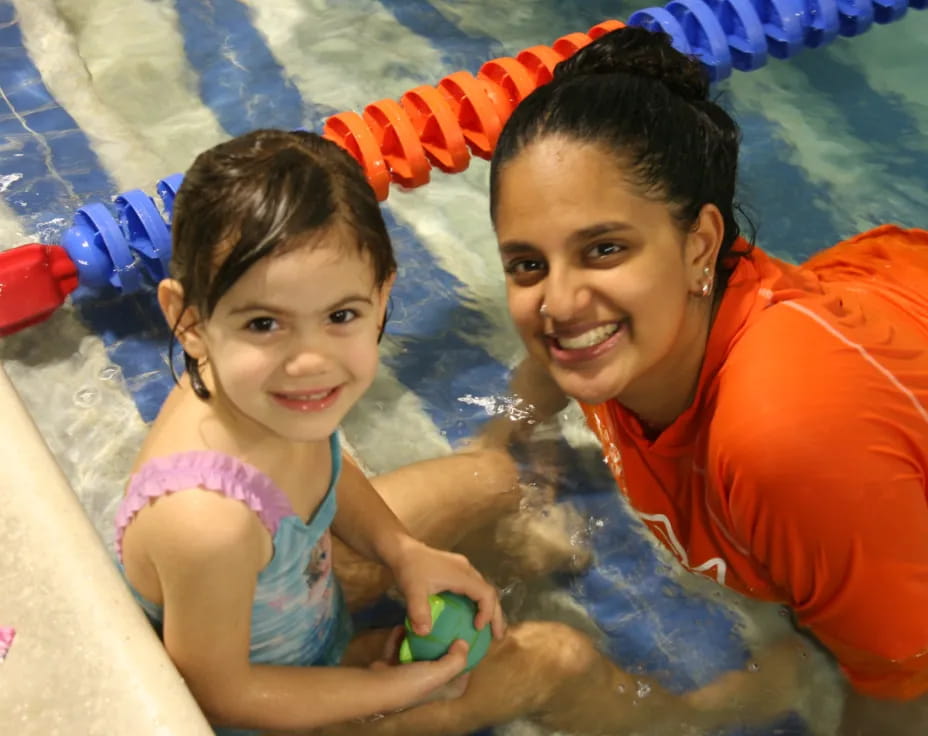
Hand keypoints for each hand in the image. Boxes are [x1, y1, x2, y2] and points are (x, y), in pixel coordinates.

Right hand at [370, 632, 471, 710]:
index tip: (467, 639)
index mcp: (440, 690)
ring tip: (425, 622)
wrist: (376, 686)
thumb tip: (464, 643)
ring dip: (419, 640)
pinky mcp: (389, 667)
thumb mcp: (440, 673)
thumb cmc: (413, 681)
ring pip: (417, 654)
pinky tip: (401, 625)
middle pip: (439, 663)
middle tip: (446, 624)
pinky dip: (399, 638)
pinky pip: (396, 649)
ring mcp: (406, 676)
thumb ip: (456, 660)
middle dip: (442, 646)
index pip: (461, 677)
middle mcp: (425, 685)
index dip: (466, 660)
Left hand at [387, 537, 504, 638]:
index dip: (487, 612)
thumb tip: (425, 634)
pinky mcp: (456, 570)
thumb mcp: (412, 590)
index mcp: (461, 574)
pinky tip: (471, 614)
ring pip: (483, 589)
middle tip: (497, 636)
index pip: (485, 593)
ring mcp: (462, 568)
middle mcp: (466, 569)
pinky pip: (474, 587)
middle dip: (495, 614)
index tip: (478, 628)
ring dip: (488, 608)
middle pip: (489, 591)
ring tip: (488, 628)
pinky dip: (478, 602)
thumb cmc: (409, 568)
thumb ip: (419, 611)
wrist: (402, 550)